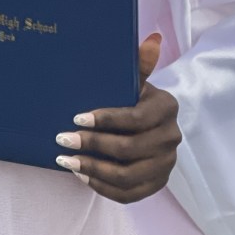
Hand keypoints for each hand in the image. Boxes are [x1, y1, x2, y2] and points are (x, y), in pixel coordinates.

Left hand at [54, 33, 180, 203]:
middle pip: (128, 150)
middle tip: (63, 140)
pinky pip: (127, 195)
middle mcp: (172, 138)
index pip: (134, 119)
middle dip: (92, 145)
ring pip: (126, 176)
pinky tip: (82, 174)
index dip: (104, 121)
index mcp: (167, 108)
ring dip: (92, 169)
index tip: (76, 119)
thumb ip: (140, 63)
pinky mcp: (157, 184)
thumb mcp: (136, 80)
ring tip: (67, 160)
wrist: (150, 124)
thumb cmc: (135, 98)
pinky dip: (102, 186)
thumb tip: (152, 39)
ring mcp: (166, 164)